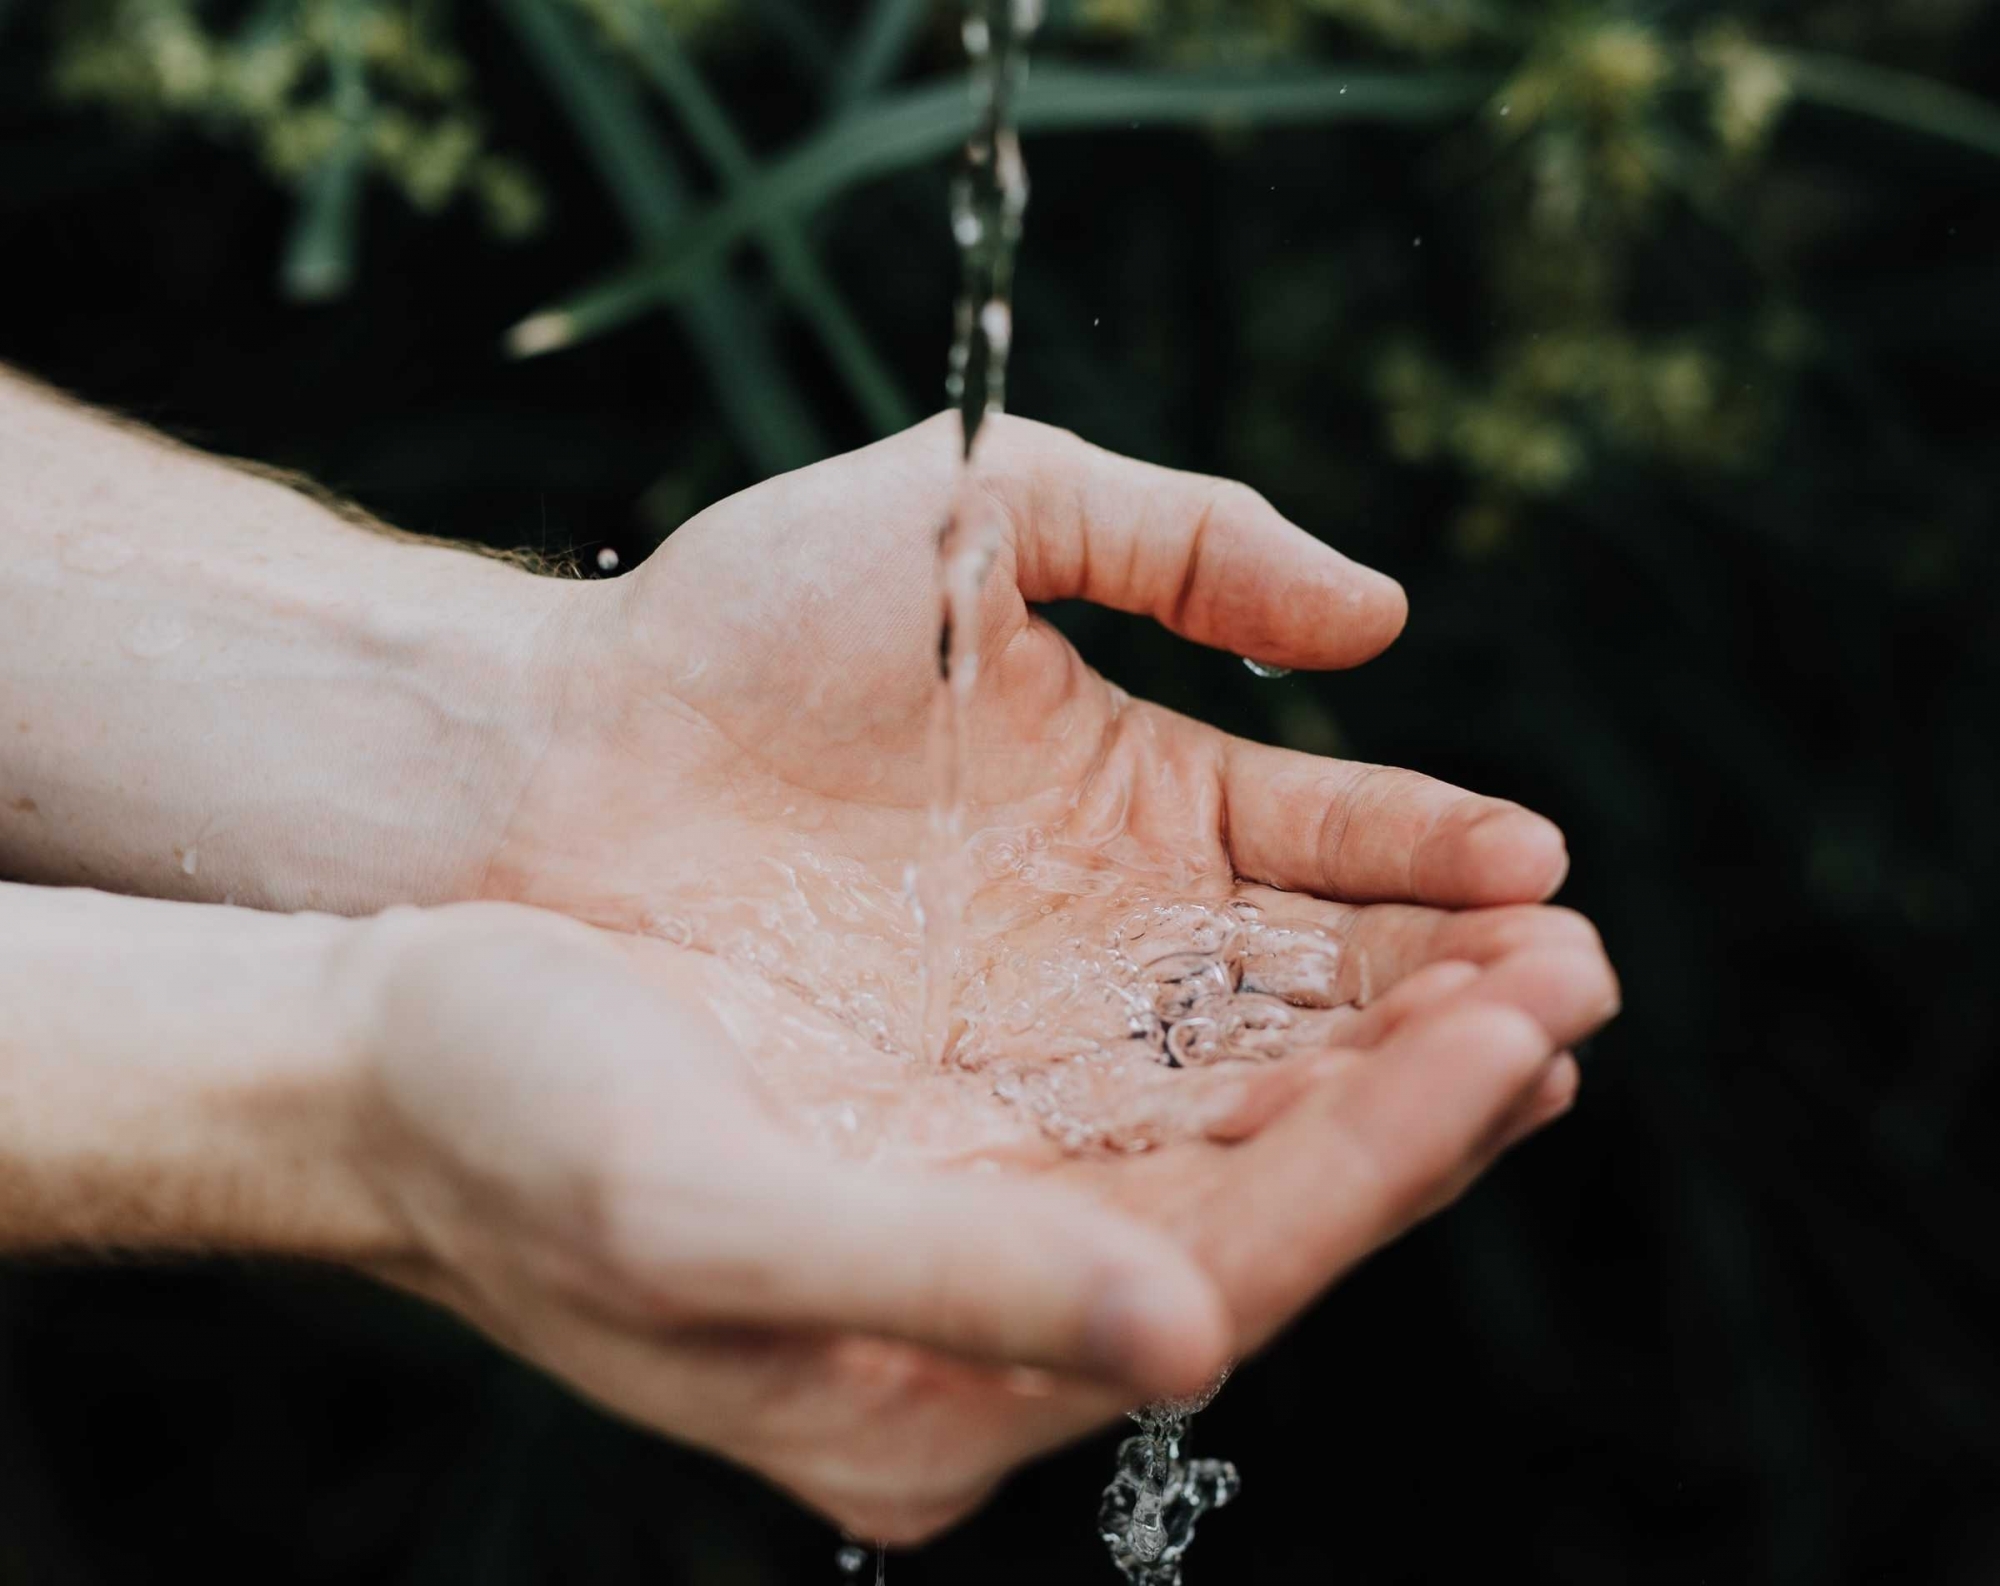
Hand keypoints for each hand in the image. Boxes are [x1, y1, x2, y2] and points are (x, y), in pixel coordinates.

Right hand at [347, 901, 1607, 1543]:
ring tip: (1520, 951)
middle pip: (1265, 1219)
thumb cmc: (510, 1134)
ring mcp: (987, 1223)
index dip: (1380, 1160)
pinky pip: (1165, 1088)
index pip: (1224, 1277)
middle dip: (1427, 1100)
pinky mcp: (965, 1134)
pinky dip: (1276, 1025)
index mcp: (935, 1395)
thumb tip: (1189, 1344)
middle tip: (1579, 973)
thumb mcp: (702, 1218)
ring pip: (1236, 1149)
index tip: (1518, 1033)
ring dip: (1379, 1054)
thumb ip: (943, 1289)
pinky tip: (1358, 960)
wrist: (394, 1060)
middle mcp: (990, 1322)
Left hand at [481, 413, 1606, 1157]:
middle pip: (1325, 981)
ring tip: (1508, 1069)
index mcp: (1145, 795)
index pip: (1329, 840)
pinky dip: (1241, 1152)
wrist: (548, 767)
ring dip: (1383, 1078)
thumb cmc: (740, 626)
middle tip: (1567, 992)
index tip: (1533, 868)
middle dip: (1453, 986)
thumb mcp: (975, 516)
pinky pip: (1136, 1154)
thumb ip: (1179, 537)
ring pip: (1255, 1078)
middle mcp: (1120, 935)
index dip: (1434, 852)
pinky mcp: (970, 1132)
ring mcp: (1051, 1041)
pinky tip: (1332, 1144)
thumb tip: (1378, 620)